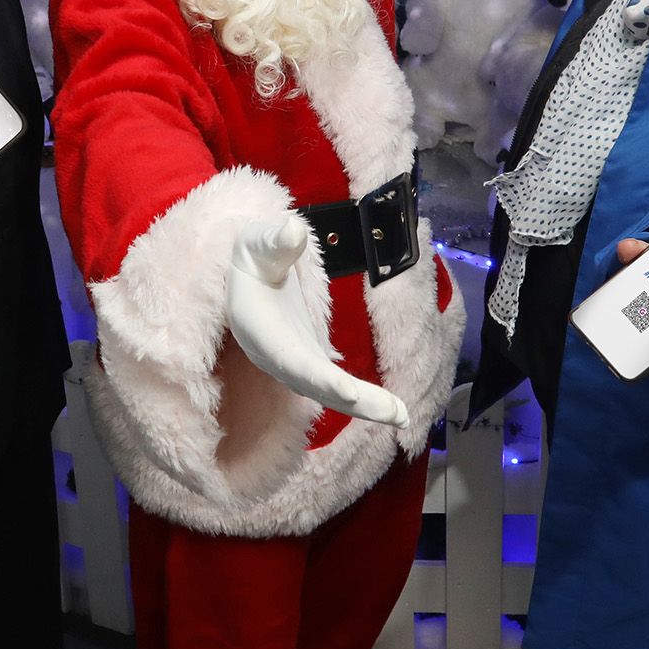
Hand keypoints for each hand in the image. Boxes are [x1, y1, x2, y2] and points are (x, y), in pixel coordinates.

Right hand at [225, 215, 409, 427]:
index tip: (349, 393)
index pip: (293, 360)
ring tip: (404, 418)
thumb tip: (294, 230)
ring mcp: (295, 365)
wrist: (244, 278)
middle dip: (356, 402)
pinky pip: (336, 388)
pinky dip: (363, 401)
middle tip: (396, 415)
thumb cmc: (252, 258)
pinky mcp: (310, 364)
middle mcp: (277, 357)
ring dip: (367, 407)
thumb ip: (273, 241)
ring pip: (330, 394)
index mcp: (261, 331)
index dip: (320, 379)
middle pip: (317, 387)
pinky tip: (395, 410)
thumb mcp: (256, 243)